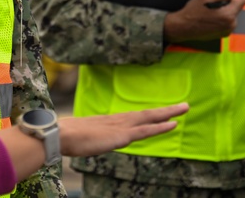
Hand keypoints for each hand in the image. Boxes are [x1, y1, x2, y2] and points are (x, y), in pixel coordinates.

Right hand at [58, 102, 188, 156]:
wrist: (60, 135)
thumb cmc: (65, 137)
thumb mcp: (80, 137)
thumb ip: (87, 137)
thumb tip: (82, 140)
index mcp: (108, 122)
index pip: (134, 118)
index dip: (149, 116)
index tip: (161, 113)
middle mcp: (117, 121)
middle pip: (146, 114)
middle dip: (165, 110)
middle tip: (183, 105)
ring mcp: (120, 127)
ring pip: (149, 118)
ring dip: (168, 113)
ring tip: (184, 108)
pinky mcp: (122, 135)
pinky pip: (145, 130)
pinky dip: (160, 127)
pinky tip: (173, 124)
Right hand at [164, 0, 244, 43]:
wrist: (183, 27)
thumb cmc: (193, 12)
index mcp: (229, 15)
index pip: (242, 0)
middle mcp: (231, 25)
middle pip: (237, 8)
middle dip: (228, 5)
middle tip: (212, 6)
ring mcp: (227, 31)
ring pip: (232, 16)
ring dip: (225, 13)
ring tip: (210, 13)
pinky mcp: (223, 35)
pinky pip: (227, 23)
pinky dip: (222, 20)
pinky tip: (210, 20)